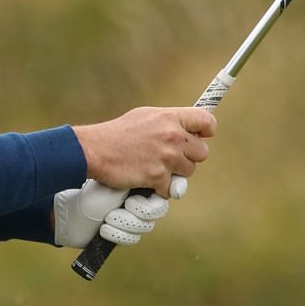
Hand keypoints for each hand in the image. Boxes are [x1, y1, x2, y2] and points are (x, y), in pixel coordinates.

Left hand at [52, 180, 177, 248]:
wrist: (66, 205)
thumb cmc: (93, 184)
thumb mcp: (122, 175)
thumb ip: (149, 175)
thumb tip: (174, 180)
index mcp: (142, 180)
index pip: (168, 188)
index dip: (165, 192)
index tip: (157, 192)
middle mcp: (139, 199)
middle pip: (159, 210)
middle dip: (143, 209)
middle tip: (128, 204)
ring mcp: (131, 218)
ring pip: (146, 226)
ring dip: (127, 222)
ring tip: (110, 216)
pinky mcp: (122, 234)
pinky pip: (132, 238)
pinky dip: (118, 233)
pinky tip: (104, 228)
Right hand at [71, 106, 215, 196]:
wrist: (96, 149)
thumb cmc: (119, 133)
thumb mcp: (146, 116)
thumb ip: (170, 122)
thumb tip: (189, 131)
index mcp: (170, 117)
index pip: (207, 121)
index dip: (207, 130)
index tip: (201, 136)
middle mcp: (173, 136)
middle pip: (202, 152)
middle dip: (189, 157)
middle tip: (171, 157)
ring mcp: (166, 158)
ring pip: (188, 172)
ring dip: (175, 174)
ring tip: (155, 167)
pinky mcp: (158, 177)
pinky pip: (170, 189)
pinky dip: (160, 188)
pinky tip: (146, 178)